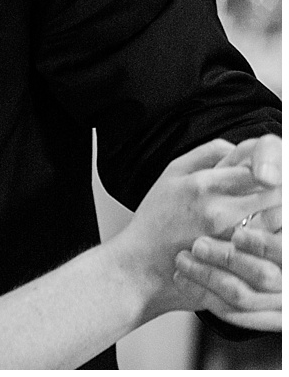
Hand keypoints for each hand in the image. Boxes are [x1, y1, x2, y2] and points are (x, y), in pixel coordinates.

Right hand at [110, 138, 277, 318]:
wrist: (139, 265)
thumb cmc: (154, 221)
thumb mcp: (171, 174)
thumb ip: (206, 154)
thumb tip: (238, 148)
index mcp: (202, 182)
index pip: (256, 165)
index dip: (272, 166)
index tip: (273, 172)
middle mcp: (217, 207)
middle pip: (274, 192)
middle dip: (279, 191)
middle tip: (276, 192)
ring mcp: (228, 236)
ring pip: (277, 218)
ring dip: (279, 215)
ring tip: (270, 214)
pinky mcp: (235, 261)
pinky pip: (269, 244)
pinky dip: (272, 239)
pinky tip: (264, 240)